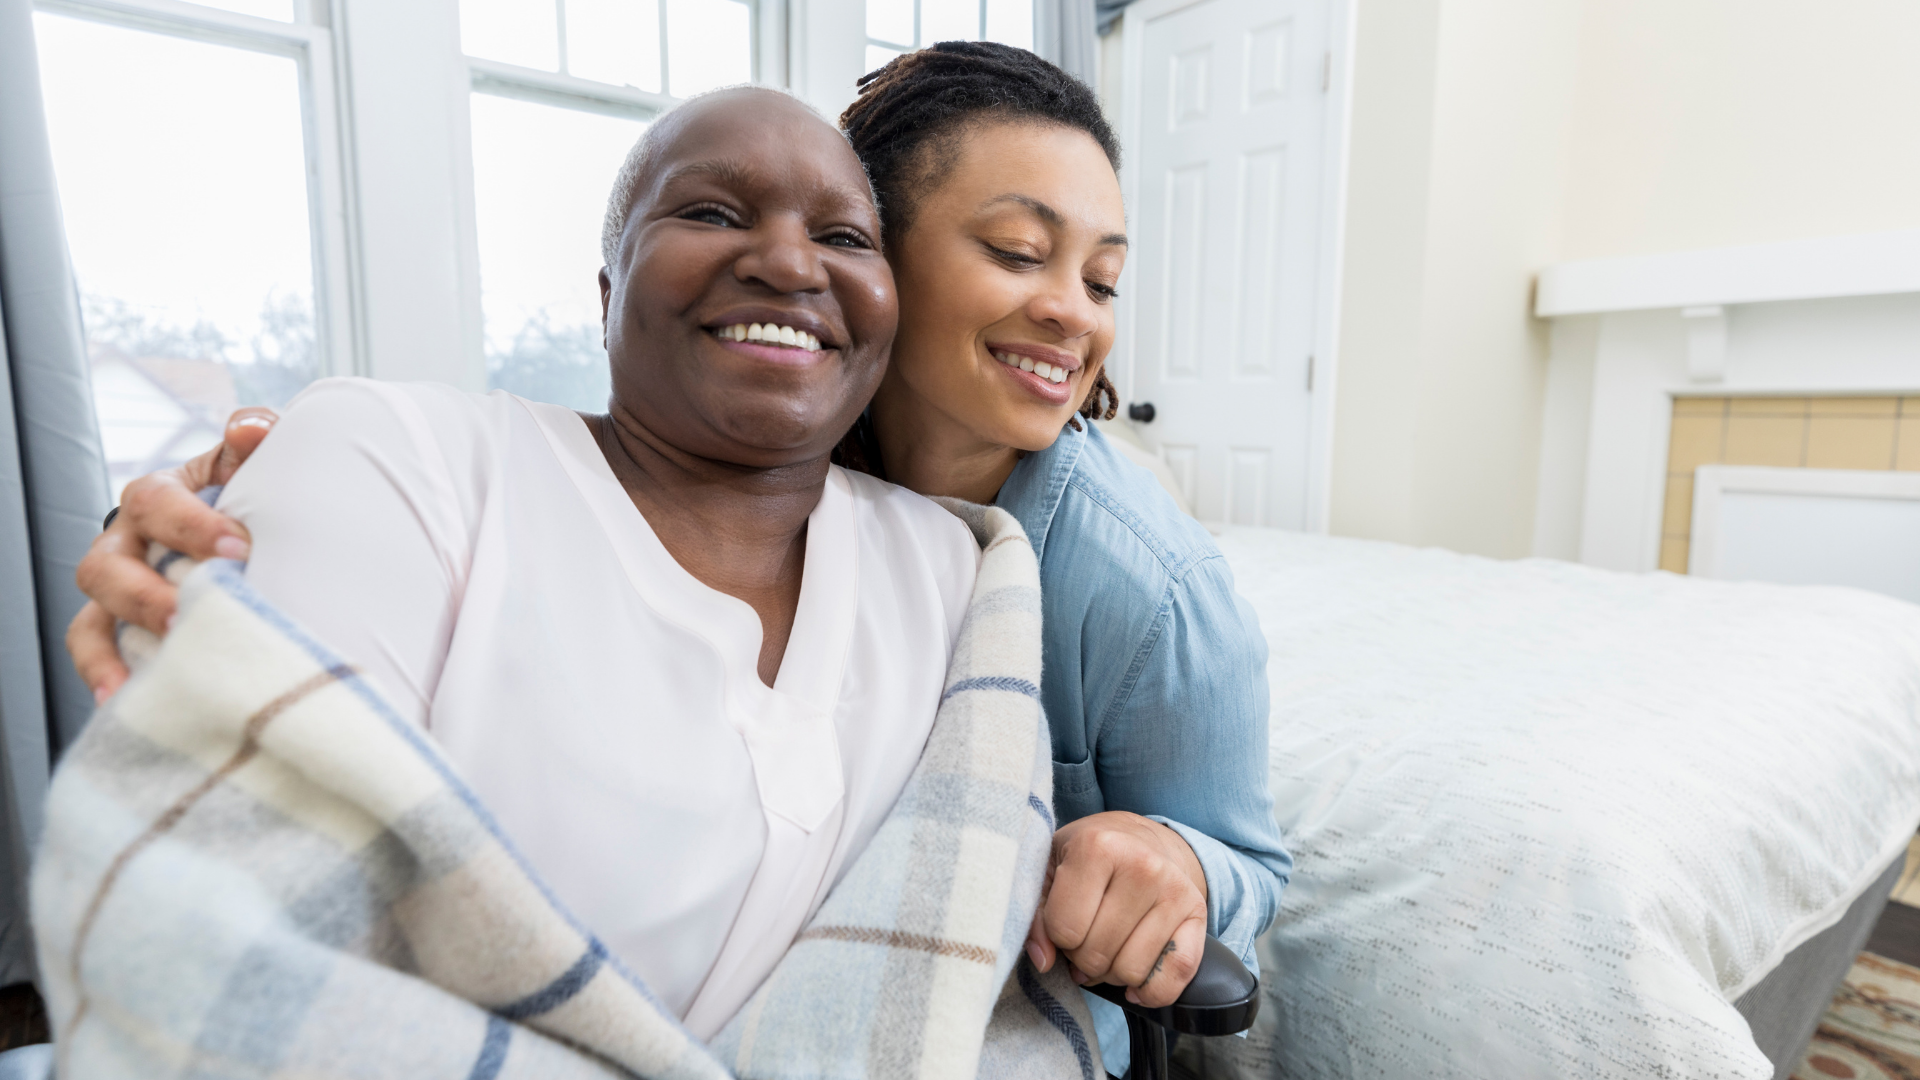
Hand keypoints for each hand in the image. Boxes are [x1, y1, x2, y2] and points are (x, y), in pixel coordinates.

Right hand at [68, 408, 277, 701]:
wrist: (249, 539)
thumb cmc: (248, 495)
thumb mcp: (252, 461)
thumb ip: (256, 434)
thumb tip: (249, 429)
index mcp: (158, 497)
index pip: (156, 502)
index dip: (190, 524)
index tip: (237, 548)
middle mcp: (127, 544)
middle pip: (108, 566)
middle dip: (148, 592)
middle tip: (193, 610)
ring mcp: (118, 592)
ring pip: (94, 615)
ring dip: (122, 642)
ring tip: (164, 661)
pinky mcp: (121, 632)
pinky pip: (97, 654)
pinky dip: (107, 675)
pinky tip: (129, 698)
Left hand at [1024, 811, 1207, 1008]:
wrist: (1143, 838)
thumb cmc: (1089, 856)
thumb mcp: (1050, 869)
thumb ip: (1035, 914)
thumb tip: (1043, 961)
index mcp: (1098, 846)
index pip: (1065, 929)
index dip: (1057, 938)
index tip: (1065, 921)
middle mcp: (1142, 865)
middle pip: (1096, 955)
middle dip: (1082, 958)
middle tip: (1087, 936)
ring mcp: (1175, 890)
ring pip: (1131, 972)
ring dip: (1112, 974)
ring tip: (1109, 947)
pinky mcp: (1198, 913)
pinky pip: (1176, 974)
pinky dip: (1152, 991)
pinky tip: (1136, 980)